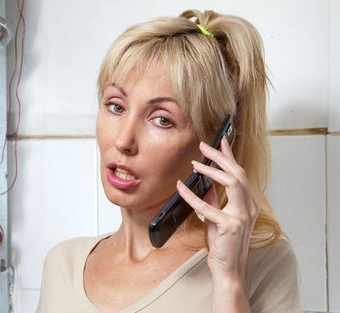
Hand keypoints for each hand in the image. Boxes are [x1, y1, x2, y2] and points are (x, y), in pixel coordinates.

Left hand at [176, 137, 258, 281]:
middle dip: (221, 156)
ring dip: (212, 170)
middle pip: (238, 173)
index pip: (240, 174)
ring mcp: (242, 216)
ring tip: (195, 163)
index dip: (230, 156)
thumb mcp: (217, 219)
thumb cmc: (224, 246)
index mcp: (248, 205)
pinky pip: (208, 206)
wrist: (229, 270)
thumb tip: (205, 184)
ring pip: (232, 182)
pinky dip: (192, 195)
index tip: (221, 141)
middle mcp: (249, 208)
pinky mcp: (229, 226)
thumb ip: (214, 201)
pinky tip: (181, 188)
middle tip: (204, 146)